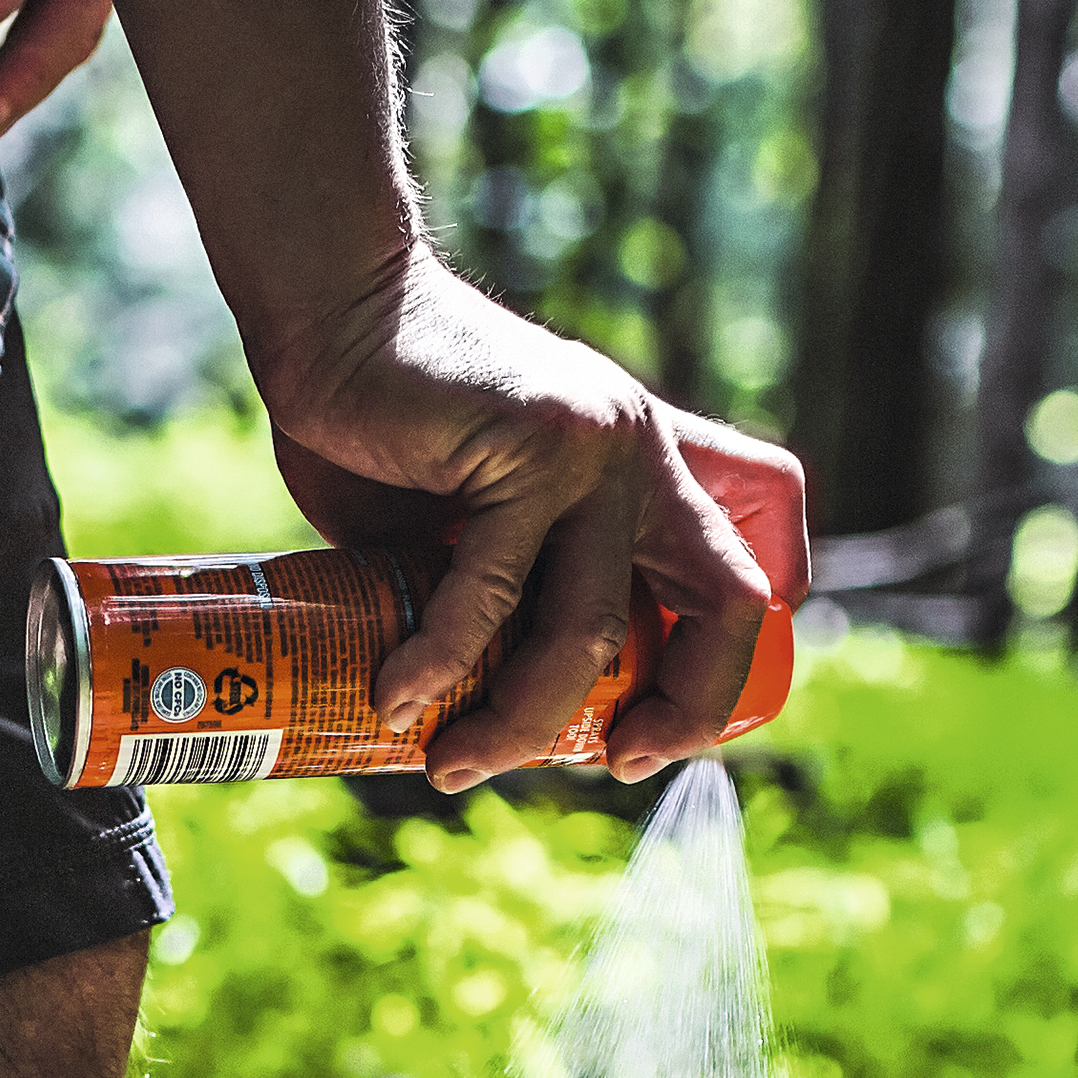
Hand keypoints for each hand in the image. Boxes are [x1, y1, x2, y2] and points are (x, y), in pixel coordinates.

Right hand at [256, 256, 808, 786]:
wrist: (331, 310)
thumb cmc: (383, 421)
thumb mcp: (467, 516)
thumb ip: (502, 587)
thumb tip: (478, 709)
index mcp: (647, 470)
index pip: (746, 568)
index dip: (727, 668)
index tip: (647, 736)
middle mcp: (643, 454)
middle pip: (728, 602)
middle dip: (686, 710)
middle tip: (608, 767)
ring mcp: (596, 449)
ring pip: (591, 630)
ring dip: (519, 721)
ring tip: (451, 763)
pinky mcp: (530, 449)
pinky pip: (492, 596)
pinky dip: (439, 664)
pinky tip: (396, 699)